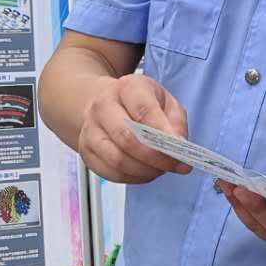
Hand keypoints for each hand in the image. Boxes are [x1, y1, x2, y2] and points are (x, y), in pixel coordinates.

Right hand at [77, 74, 191, 184]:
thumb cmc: (142, 103)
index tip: (178, 146)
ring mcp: (90, 129)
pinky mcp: (86, 150)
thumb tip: (179, 146)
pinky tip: (145, 172)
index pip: (143, 109)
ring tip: (160, 169)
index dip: (162, 131)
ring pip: (117, 159)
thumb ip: (176, 122)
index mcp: (127, 87)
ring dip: (144, 170)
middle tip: (173, 164)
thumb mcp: (166, 102)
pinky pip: (110, 172)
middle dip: (154, 156)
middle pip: (127, 137)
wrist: (108, 103)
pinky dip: (132, 178)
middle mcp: (103, 106)